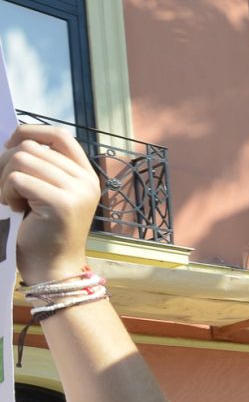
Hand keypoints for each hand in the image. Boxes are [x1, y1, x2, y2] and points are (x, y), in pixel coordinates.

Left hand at [0, 125, 99, 281]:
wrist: (54, 269)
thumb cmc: (44, 232)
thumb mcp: (48, 193)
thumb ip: (42, 168)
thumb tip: (12, 142)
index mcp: (86, 175)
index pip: (60, 136)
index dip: (31, 131)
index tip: (10, 146)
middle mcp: (86, 180)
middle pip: (32, 146)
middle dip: (7, 163)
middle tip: (6, 188)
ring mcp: (77, 191)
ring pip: (22, 159)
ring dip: (5, 178)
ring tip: (11, 199)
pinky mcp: (61, 203)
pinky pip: (17, 178)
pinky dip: (6, 191)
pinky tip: (14, 207)